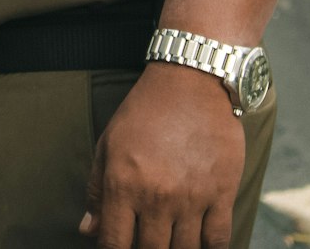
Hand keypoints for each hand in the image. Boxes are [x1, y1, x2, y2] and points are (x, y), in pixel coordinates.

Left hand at [80, 64, 244, 248]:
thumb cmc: (146, 109)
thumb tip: (88, 230)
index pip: (114, 244)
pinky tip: (201, 240)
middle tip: (149, 238)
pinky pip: (218, 241)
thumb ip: (97, 188)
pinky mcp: (222, 192)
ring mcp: (192, 197)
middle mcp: (157, 195)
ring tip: (172, 237)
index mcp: (124, 183)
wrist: (191, 79)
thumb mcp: (110, 141)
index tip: (120, 247)